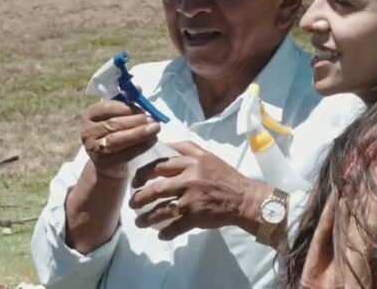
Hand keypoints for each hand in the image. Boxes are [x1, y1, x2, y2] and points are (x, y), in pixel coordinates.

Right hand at [80, 100, 160, 178]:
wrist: (108, 160)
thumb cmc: (115, 130)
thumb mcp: (119, 113)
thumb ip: (127, 100)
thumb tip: (138, 87)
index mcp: (90, 114)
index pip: (107, 107)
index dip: (127, 107)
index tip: (144, 108)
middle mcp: (87, 130)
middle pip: (113, 124)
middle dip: (136, 121)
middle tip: (154, 119)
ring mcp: (93, 148)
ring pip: (117, 140)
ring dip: (139, 133)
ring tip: (155, 128)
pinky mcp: (102, 162)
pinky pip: (124, 154)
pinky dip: (140, 147)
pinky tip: (152, 141)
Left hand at [129, 141, 272, 239]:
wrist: (244, 198)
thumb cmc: (225, 175)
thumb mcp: (208, 155)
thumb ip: (188, 147)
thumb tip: (167, 142)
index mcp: (191, 163)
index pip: (160, 165)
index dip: (143, 173)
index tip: (135, 181)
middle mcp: (189, 180)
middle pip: (156, 189)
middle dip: (140, 198)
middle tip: (132, 203)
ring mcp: (192, 200)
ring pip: (162, 210)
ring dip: (147, 218)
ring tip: (139, 222)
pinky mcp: (196, 217)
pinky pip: (176, 226)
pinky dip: (166, 232)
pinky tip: (160, 234)